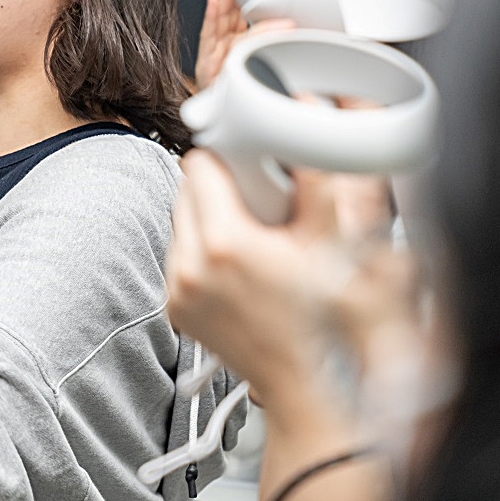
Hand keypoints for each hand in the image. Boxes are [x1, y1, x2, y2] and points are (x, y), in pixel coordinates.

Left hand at [166, 149, 358, 414]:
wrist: (300, 375)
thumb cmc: (319, 314)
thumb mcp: (326, 239)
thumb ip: (314, 178)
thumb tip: (308, 125)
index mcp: (224, 244)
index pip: (197, 167)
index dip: (226, 161)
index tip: (246, 166)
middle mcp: (191, 267)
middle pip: (184, 193)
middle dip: (217, 191)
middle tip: (255, 204)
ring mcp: (178, 289)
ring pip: (179, 225)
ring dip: (206, 222)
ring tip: (249, 239)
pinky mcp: (173, 305)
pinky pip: (177, 258)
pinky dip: (199, 254)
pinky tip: (235, 266)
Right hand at [194, 0, 294, 90]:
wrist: (225, 125)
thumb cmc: (241, 99)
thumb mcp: (263, 69)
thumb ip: (270, 44)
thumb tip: (288, 25)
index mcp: (240, 45)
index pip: (244, 12)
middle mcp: (227, 47)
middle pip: (232, 11)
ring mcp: (217, 54)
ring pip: (222, 19)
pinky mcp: (208, 65)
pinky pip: (209, 38)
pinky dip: (210, 19)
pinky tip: (211, 3)